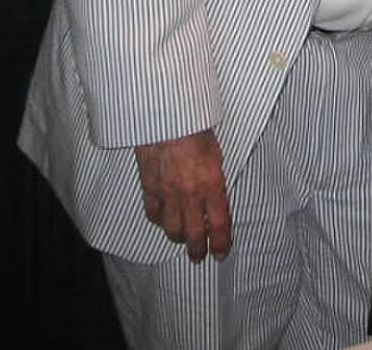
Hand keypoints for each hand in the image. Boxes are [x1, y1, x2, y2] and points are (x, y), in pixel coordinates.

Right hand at [134, 130, 231, 262]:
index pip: (219, 224)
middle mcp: (190, 193)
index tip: (221, 253)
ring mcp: (168, 192)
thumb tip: (217, 198)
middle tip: (199, 256)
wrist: (168, 114)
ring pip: (172, 229)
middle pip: (194, 234)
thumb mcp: (217, 154)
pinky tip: (161, 217)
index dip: (221, 243)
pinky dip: (157, 218)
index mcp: (212, 184)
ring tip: (181, 238)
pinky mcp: (150, 185)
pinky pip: (153, 212)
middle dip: (198, 250)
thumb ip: (216, 180)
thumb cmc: (195, 128)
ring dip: (178, 237)